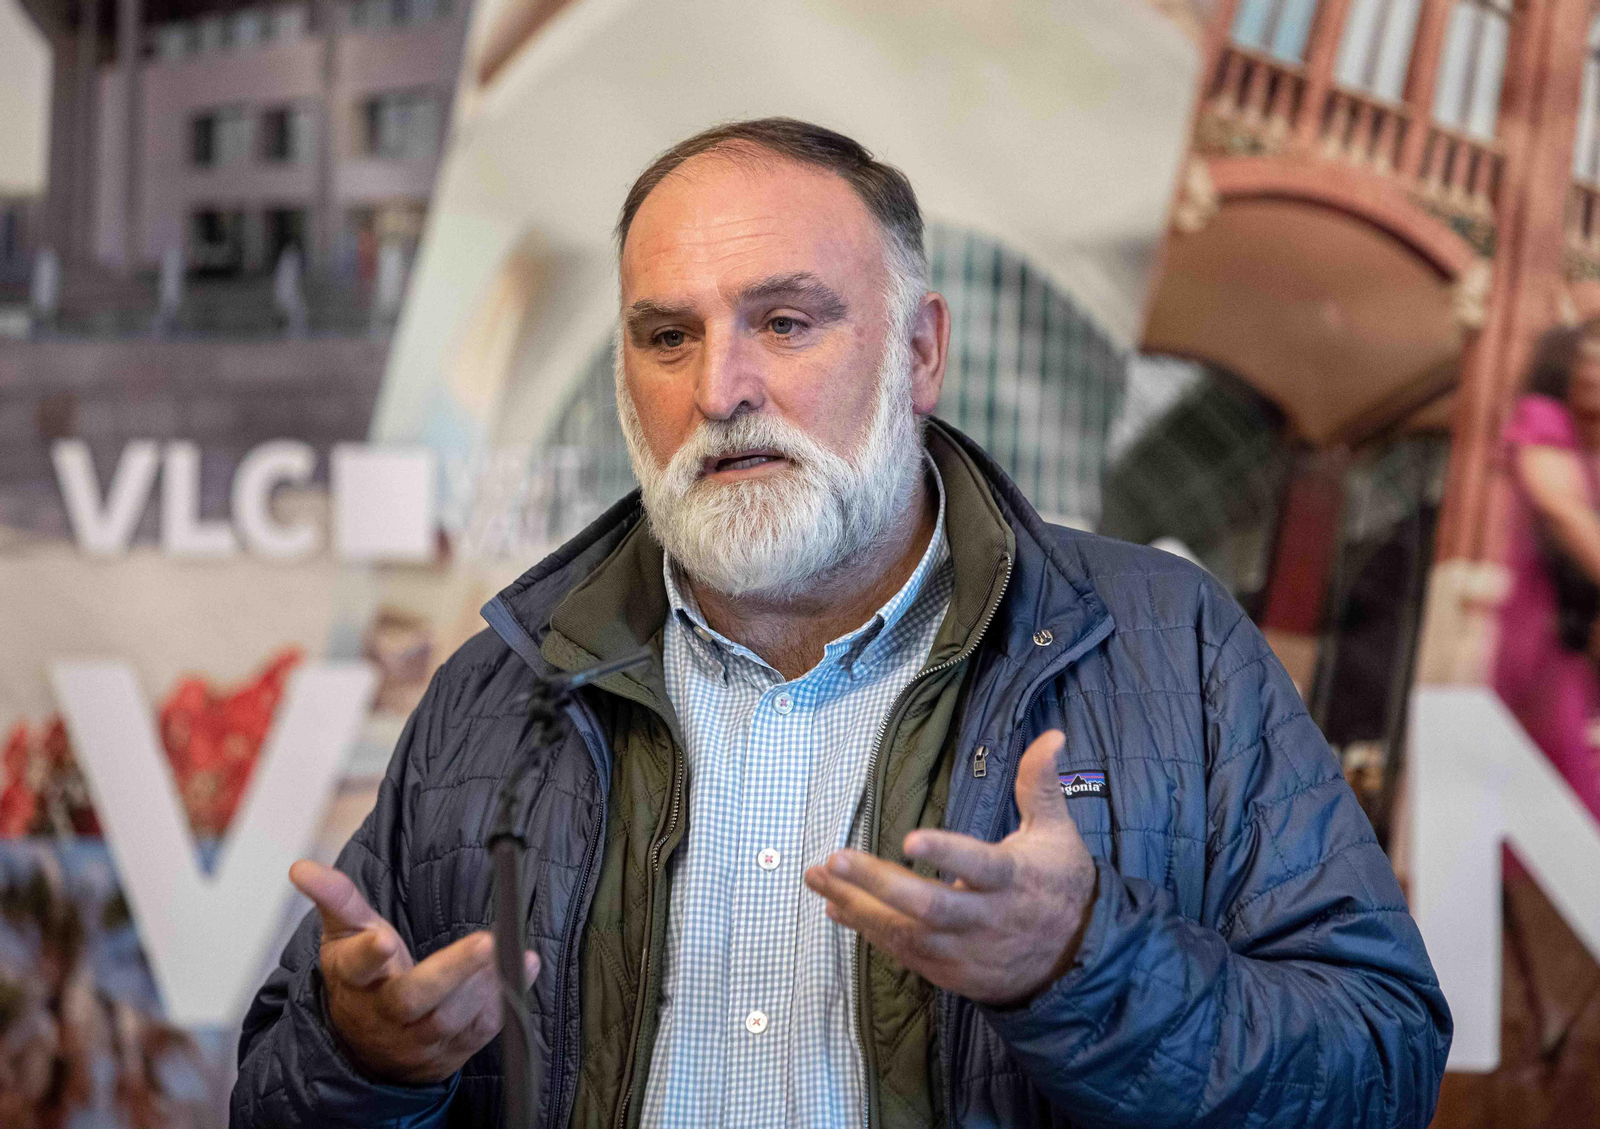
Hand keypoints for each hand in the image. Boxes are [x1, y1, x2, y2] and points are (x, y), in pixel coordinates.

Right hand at [289, 859, 538, 1084]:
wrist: (367, 1046)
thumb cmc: (364, 977)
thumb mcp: (345, 934)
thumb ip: (335, 898)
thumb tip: (302, 868)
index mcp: (356, 978)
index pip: (358, 967)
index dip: (369, 954)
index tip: (384, 940)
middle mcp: (385, 1011)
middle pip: (413, 998)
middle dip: (451, 971)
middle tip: (486, 941)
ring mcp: (417, 1037)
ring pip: (449, 1018)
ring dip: (481, 985)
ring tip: (505, 950)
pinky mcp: (449, 1050)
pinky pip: (479, 1031)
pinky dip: (504, 1001)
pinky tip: (522, 967)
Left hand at [803, 730, 1096, 1006]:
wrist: (1072, 959)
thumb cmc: (1057, 884)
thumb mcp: (1056, 832)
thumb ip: (1041, 785)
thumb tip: (1052, 736)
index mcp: (1013, 879)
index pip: (979, 865)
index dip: (946, 854)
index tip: (910, 838)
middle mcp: (987, 919)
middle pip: (929, 906)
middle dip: (878, 884)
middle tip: (836, 858)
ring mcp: (965, 950)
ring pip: (906, 932)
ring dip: (858, 905)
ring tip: (818, 876)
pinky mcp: (949, 971)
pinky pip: (901, 952)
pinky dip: (866, 929)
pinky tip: (835, 905)